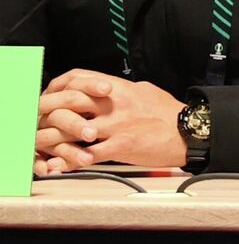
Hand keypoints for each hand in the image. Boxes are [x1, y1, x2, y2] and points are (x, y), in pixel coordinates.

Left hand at [34, 71, 187, 175]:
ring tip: (44, 147)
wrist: (190, 131)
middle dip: (50, 113)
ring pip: (73, 131)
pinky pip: (89, 154)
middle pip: (70, 102)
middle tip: (41, 123)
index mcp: (119, 89)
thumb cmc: (170, 112)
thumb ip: (124, 90)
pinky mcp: (122, 146)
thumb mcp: (146, 91)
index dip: (59, 87)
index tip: (52, 97)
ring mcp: (117, 125)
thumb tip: (110, 90)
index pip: (80, 79)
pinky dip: (72, 161)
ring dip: (55, 140)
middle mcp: (114, 104)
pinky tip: (63, 165)